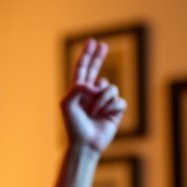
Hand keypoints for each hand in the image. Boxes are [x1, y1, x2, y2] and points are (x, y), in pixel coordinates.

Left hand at [60, 38, 125, 152]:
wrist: (84, 144)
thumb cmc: (73, 126)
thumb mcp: (67, 103)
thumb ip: (78, 87)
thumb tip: (98, 83)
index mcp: (78, 91)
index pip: (82, 69)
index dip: (87, 55)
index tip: (92, 42)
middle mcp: (91, 94)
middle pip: (97, 70)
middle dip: (99, 57)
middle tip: (103, 46)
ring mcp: (104, 101)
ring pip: (110, 87)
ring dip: (102, 99)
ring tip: (94, 112)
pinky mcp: (115, 110)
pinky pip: (119, 100)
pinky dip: (111, 107)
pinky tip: (105, 116)